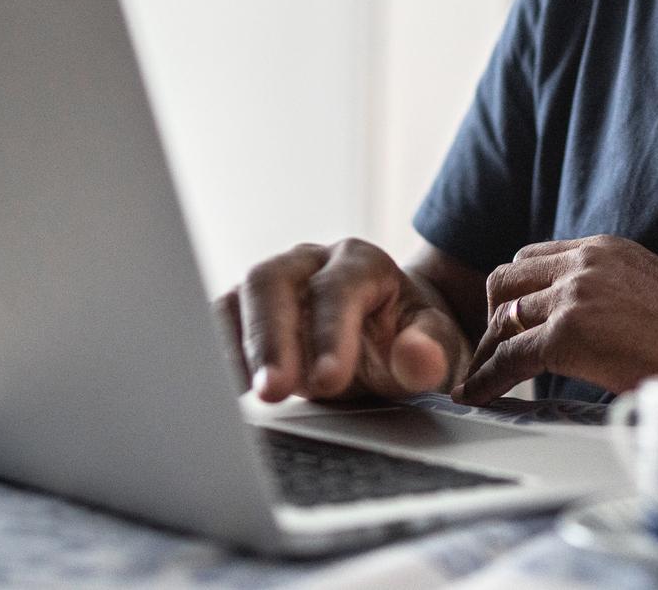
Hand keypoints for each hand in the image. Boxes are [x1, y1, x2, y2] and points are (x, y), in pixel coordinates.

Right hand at [215, 239, 470, 402]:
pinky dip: (219, 355)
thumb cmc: (412, 339)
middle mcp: (310, 263)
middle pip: (273, 281)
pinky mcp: (247, 311)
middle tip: (275, 391)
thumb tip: (418, 359)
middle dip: (271, 338)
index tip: (327, 381)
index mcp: (361, 262)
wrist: (391, 336)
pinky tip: (222, 393)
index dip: (330, 333)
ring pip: (239, 298)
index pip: (337, 288)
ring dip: (238, 348)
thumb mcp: (438, 346)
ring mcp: (274, 283)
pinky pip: (220, 323)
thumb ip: (431, 351)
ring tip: (246, 396)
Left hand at [456, 235, 657, 403]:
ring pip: (503, 318)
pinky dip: (487, 378)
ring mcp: (573, 295)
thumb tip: (591, 319)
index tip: (509, 318)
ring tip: (481, 377)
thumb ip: (609, 290)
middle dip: (493, 314)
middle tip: (493, 347)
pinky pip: (509, 357)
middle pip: (507, 279)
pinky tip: (477, 394)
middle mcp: (583, 262)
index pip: (534, 259)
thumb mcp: (646, 285)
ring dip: (488, 349)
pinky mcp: (567, 334)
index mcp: (602, 248)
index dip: (516, 292)